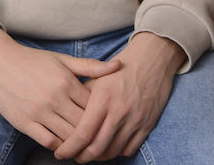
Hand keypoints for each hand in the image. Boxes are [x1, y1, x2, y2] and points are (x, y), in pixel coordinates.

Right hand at [0, 25, 120, 149]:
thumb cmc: (33, 61)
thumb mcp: (63, 60)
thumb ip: (90, 66)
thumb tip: (118, 66)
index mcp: (66, 82)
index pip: (93, 105)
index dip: (103, 114)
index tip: (108, 119)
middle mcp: (54, 98)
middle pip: (83, 123)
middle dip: (94, 132)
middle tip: (102, 138)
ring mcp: (38, 112)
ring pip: (68, 136)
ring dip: (78, 143)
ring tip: (87, 146)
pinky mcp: (24, 123)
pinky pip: (48, 141)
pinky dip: (59, 147)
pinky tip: (65, 146)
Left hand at [53, 32, 184, 161]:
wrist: (152, 58)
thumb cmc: (122, 67)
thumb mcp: (98, 77)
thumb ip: (82, 98)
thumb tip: (68, 117)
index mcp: (102, 99)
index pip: (82, 134)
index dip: (69, 148)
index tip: (60, 152)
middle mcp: (119, 112)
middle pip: (96, 149)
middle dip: (81, 157)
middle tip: (74, 155)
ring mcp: (135, 120)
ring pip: (112, 152)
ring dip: (98, 156)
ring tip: (90, 151)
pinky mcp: (147, 124)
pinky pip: (129, 150)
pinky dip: (117, 152)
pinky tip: (110, 144)